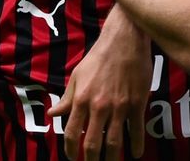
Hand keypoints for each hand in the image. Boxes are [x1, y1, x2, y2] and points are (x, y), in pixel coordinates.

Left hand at [47, 7, 151, 160]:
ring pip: (115, 142)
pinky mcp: (137, 103)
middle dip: (91, 160)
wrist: (124, 40)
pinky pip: (137, 131)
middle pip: (93, 144)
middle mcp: (99, 107)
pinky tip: (135, 153)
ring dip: (112, 158)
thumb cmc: (98, 57)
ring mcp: (119, 107)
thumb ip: (67, 99)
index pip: (72, 133)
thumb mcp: (77, 76)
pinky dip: (136, 146)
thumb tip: (52, 114)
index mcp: (81, 99)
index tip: (73, 158)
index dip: (71, 150)